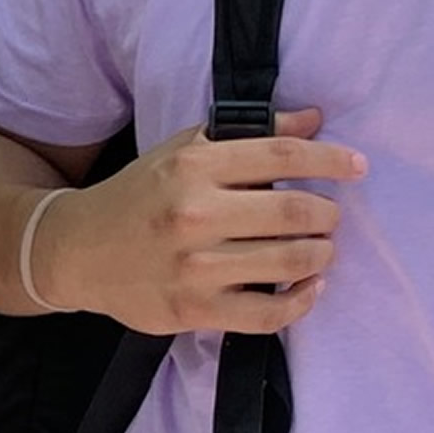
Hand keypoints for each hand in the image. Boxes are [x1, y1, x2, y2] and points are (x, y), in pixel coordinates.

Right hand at [32, 107, 361, 336]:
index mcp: (192, 166)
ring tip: (320, 248)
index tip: (357, 166)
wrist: (77, 250)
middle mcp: (194, 213)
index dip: (329, 159)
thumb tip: (313, 119)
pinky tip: (310, 288)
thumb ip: (248, 134)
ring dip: (320, 253)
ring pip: (289, 261)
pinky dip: (302, 301)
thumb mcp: (183, 151)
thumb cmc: (138, 196)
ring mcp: (195, 266)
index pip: (281, 155)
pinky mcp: (195, 309)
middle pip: (293, 210)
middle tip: (330, 216)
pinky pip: (269, 313)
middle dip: (327, 213)